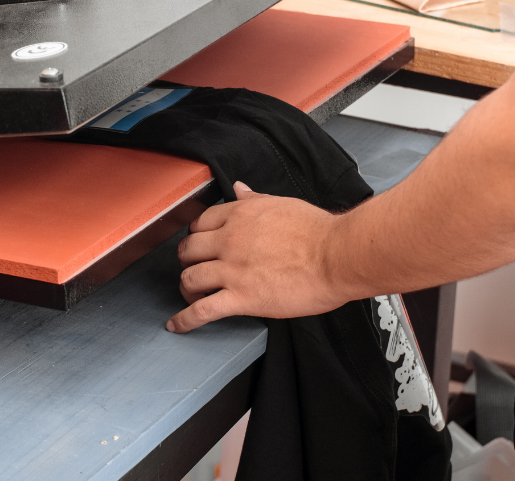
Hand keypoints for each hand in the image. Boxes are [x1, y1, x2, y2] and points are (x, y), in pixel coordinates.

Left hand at [167, 181, 349, 332]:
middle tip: (194, 268)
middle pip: (188, 251)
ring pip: (189, 279)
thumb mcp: (282, 205)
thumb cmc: (318, 232)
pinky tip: (177, 325)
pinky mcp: (241, 298)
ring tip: (191, 295)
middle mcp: (229, 240)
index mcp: (239, 216)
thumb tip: (239, 189)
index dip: (196, 236)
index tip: (200, 246)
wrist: (337, 256)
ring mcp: (232, 270)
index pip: (199, 224)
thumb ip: (254, 199)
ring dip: (186, 289)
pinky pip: (202, 310)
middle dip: (187, 261)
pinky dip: (184, 320)